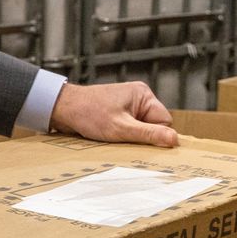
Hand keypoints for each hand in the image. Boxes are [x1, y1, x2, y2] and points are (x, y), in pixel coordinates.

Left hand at [49, 81, 177, 147]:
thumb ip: (148, 134)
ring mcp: (127, 104)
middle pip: (153, 125)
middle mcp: (138, 97)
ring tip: (113, 136)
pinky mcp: (118, 111)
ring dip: (130, 136)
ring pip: (141, 128)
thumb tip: (175, 139)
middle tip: (124, 140)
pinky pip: (129, 127)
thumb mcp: (121, 128)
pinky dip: (122, 134)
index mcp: (143, 95)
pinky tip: (110, 136)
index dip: (155, 134)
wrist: (62, 108)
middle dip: (141, 136)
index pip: (164, 121)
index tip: (141, 142)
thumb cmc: (88, 114)